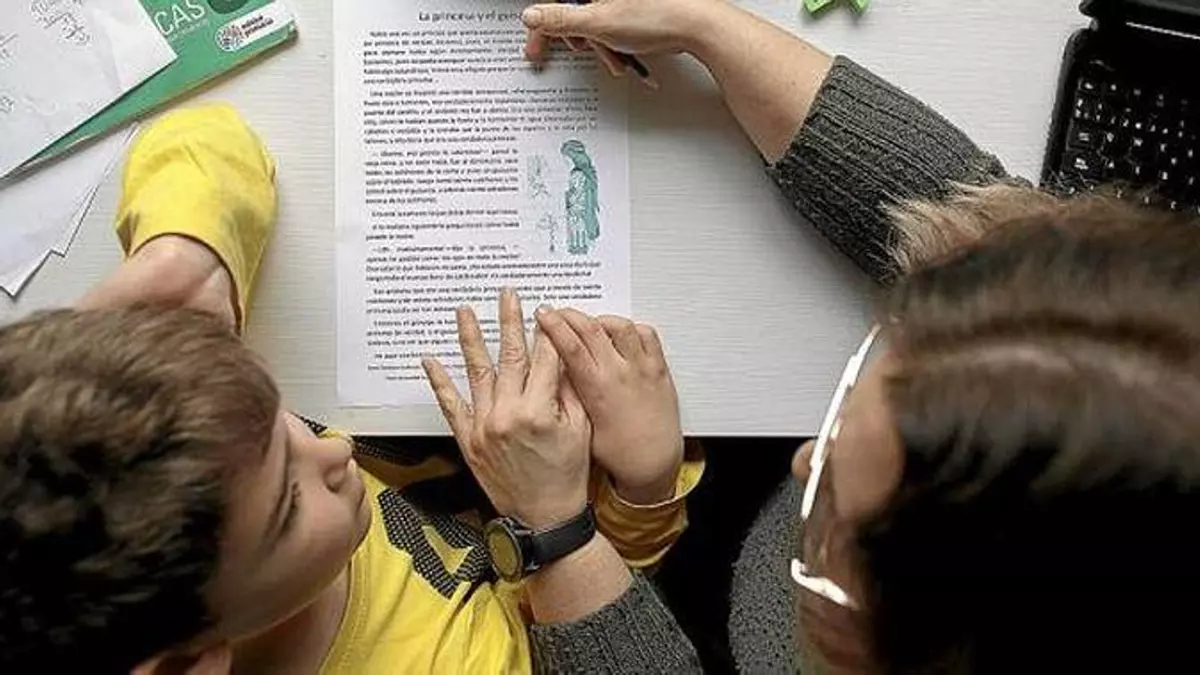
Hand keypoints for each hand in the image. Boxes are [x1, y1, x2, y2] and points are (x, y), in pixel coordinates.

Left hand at [423, 289, 591, 528]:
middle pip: (510, 356)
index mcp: (538, 411)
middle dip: (510, 321)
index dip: (546, 332)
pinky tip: (431, 360)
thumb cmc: (567, 476)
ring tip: (466, 312)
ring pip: (478, 372)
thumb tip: (560, 356)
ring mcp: (484, 427)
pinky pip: (451, 405)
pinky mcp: (469, 440)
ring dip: (471, 339)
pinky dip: (440, 382)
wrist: (544, 517)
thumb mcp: (580, 429)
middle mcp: (507, 415)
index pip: (544, 358)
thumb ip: (569, 391)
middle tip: (507, 295)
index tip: (546, 310)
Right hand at [521, 0, 732, 67]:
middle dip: (574, 36)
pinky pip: (613, 23)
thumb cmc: (658, 15)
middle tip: (576, 51)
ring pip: (595, 19)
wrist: (698, 25)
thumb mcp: (597, 21)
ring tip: (611, 57)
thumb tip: (533, 16)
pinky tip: (622, 55)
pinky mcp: (636, 8)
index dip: (541, 25)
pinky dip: (614, 41)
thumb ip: (560, 18)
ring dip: (598, 44)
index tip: (536, 45)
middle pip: (574, 8)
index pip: (556, 0)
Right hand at [536, 308, 683, 504]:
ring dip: (600, 319)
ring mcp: (641, 369)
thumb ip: (570, 396)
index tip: (543, 315)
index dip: (553, 325)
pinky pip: (647, 334)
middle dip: (569, 315)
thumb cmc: (618, 454)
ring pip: (620, 325)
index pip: (571, 346)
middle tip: (558, 312)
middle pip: (591, 329)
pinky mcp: (658, 369)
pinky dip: (631, 327)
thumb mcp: (582, 426)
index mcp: (597, 389)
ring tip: (590, 322)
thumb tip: (556, 372)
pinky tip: (620, 332)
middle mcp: (620, 374)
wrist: (653, 463)